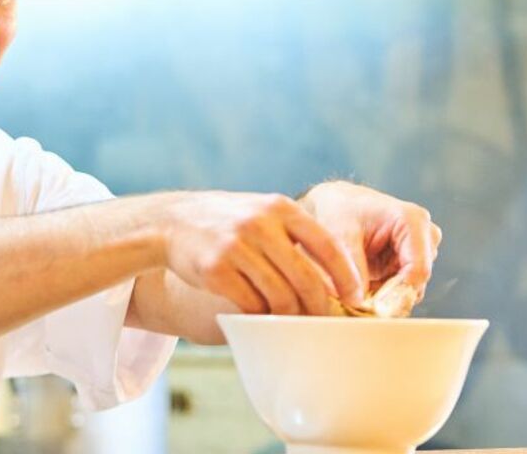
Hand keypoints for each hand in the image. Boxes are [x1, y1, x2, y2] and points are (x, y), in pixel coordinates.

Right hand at [162, 191, 363, 315]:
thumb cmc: (225, 222)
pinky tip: (259, 311)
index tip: (356, 296)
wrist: (170, 222)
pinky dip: (260, 314)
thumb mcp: (261, 211)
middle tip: (324, 320)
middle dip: (320, 306)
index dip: (346, 275)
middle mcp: (258, 224)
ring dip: (289, 315)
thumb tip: (338, 274)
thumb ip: (293, 233)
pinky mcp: (215, 270)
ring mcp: (235, 247)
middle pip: (306, 279)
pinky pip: (251, 304)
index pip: (326, 245)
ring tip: (290, 319)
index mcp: (278, 207)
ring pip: (280, 297)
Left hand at [300, 181, 441, 303]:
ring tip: (355, 289)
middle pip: (417, 282)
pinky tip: (362, 287)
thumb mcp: (339, 237)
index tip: (374, 308)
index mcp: (412, 221)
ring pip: (410, 289)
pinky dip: (382, 293)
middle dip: (388, 296)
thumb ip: (352, 269)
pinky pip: (401, 289)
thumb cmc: (338, 211)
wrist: (333, 205)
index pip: (418, 269)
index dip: (398, 294)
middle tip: (358, 302)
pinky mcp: (410, 263)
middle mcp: (424, 236)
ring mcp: (419, 250)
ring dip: (384, 296)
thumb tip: (359, 302)